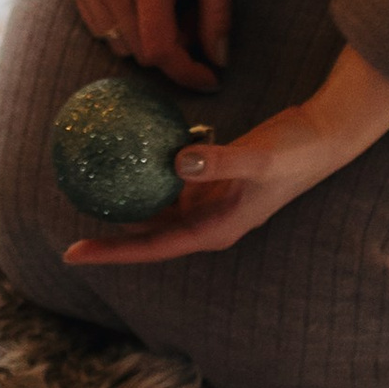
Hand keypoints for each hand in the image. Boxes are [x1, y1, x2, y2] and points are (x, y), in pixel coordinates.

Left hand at [66, 105, 337, 267]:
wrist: (323, 135)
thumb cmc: (294, 152)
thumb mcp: (258, 158)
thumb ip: (219, 162)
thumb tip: (175, 163)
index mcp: (215, 229)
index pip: (153, 247)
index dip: (112, 251)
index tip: (74, 251)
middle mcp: (208, 222)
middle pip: (148, 235)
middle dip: (110, 236)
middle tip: (66, 232)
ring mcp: (210, 202)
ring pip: (156, 208)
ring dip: (126, 204)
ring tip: (86, 193)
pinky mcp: (212, 180)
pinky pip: (169, 180)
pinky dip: (146, 172)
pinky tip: (124, 153)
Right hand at [69, 0, 229, 94]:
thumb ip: (218, 16)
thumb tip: (218, 63)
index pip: (161, 50)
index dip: (187, 73)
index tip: (209, 80)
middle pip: (142, 53)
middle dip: (172, 49)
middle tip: (190, 20)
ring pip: (120, 46)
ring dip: (146, 39)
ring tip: (164, 5)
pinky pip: (101, 29)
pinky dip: (124, 27)